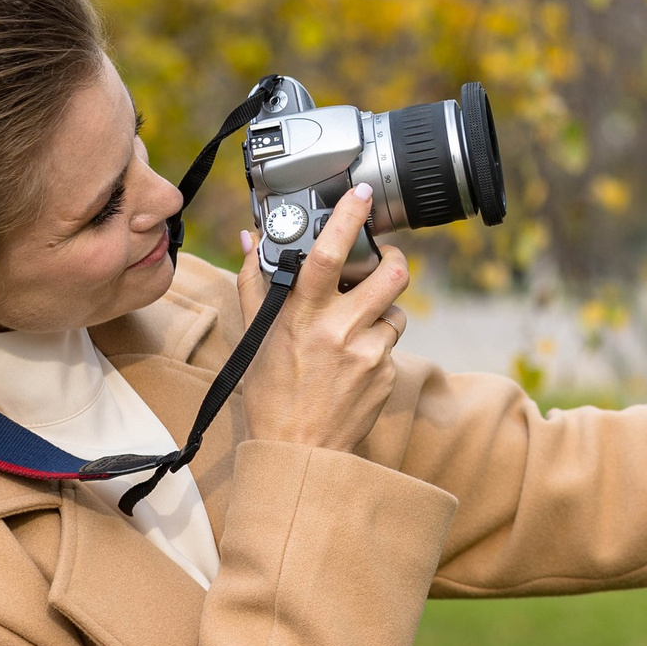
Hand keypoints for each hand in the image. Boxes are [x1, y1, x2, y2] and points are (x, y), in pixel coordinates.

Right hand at [235, 184, 412, 452]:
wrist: (300, 451)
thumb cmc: (271, 393)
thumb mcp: (256, 336)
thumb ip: (255, 282)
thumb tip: (249, 238)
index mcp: (302, 316)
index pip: (330, 255)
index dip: (348, 219)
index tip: (360, 194)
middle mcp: (340, 331)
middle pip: (390, 275)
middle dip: (395, 259)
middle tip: (385, 258)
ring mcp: (369, 354)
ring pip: (397, 309)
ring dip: (384, 308)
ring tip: (358, 321)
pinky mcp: (387, 374)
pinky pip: (393, 343)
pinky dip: (378, 342)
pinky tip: (355, 359)